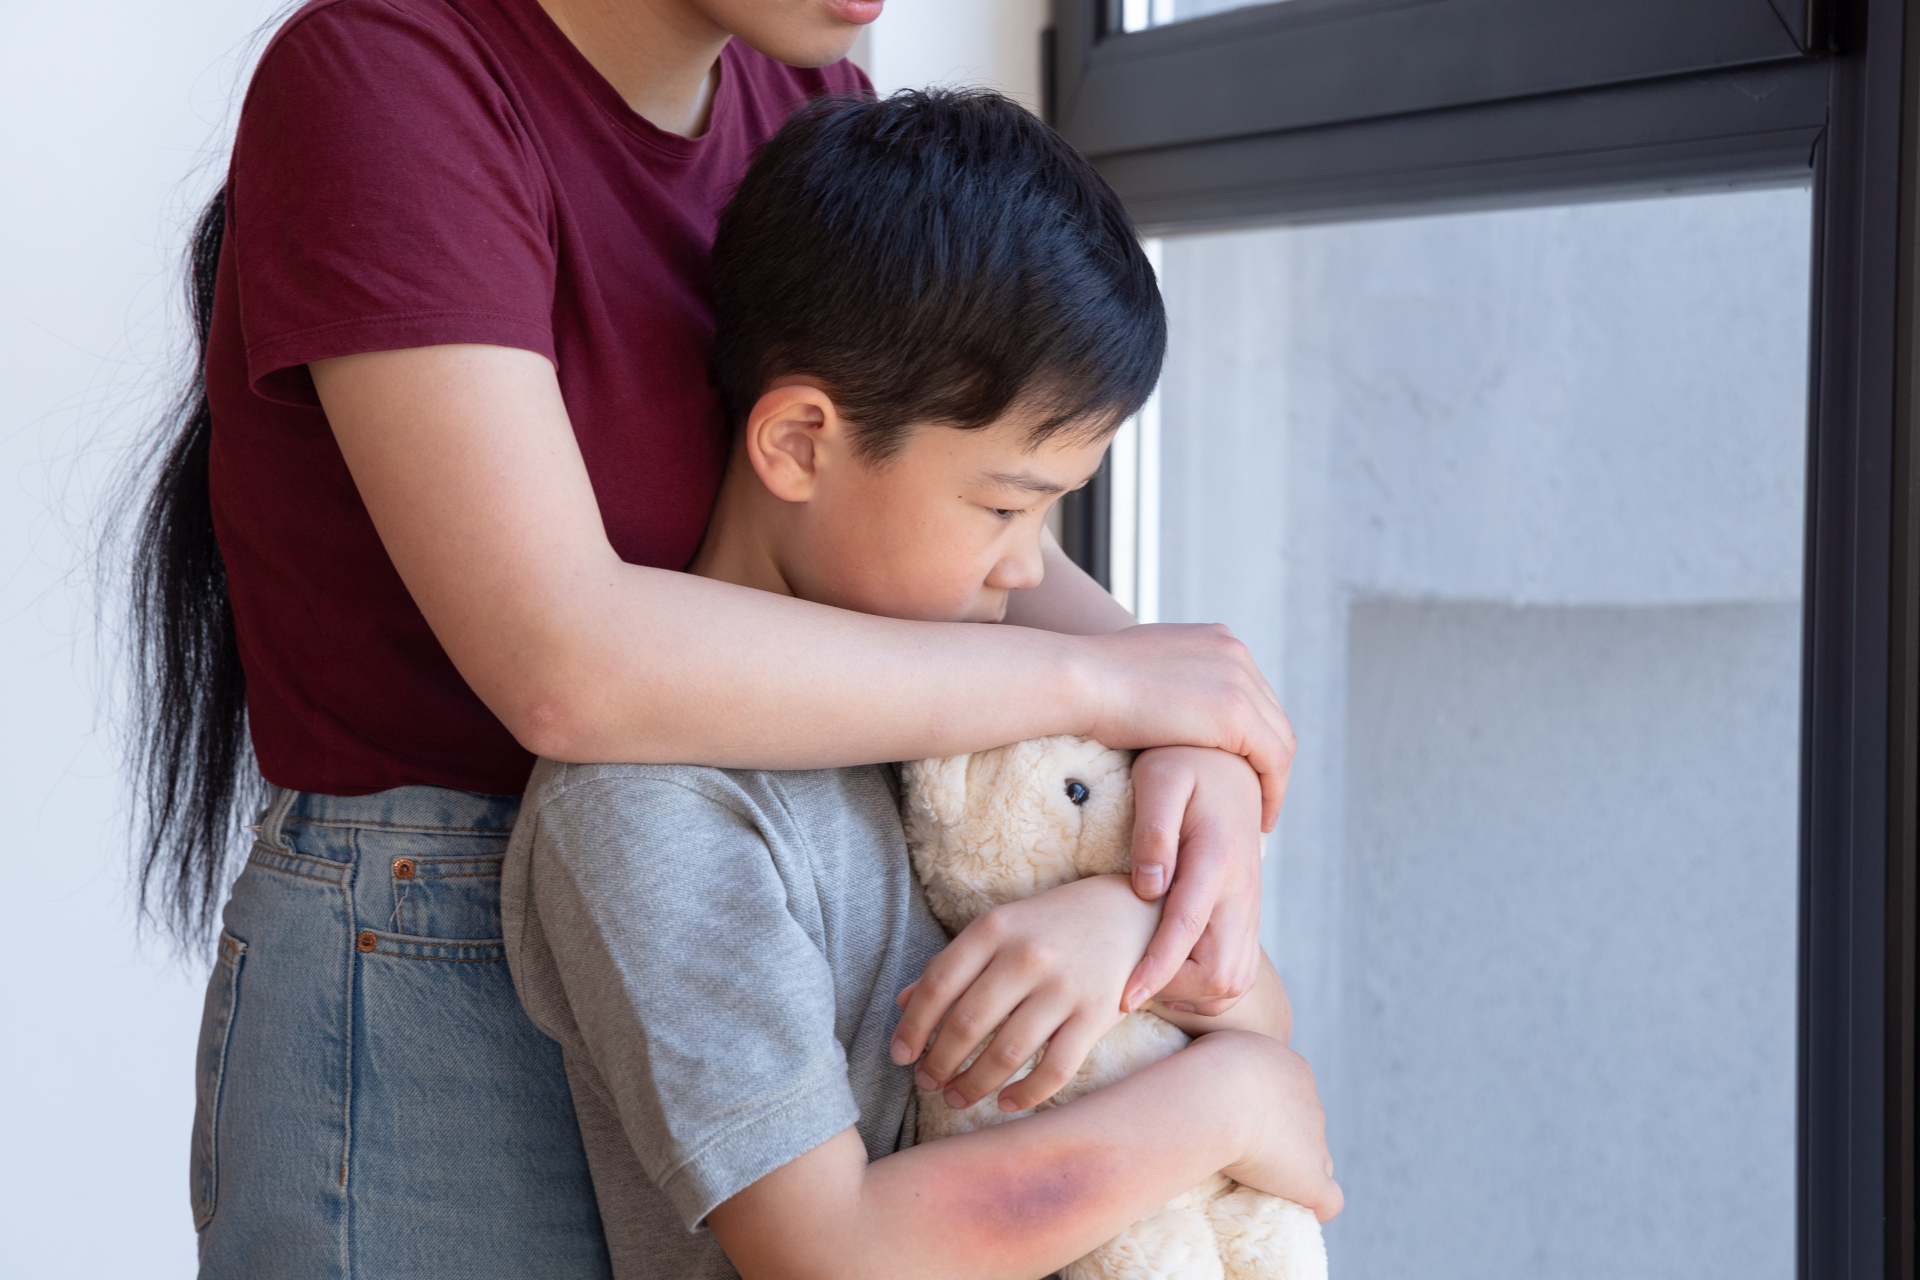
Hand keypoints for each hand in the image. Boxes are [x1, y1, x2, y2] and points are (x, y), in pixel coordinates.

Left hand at [890, 875, 1159, 1111]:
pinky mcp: (1097, 1015)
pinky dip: (1024, 1095)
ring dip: (972, 1085)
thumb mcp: (998, 929)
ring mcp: (1065, 986)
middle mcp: (1028, 955)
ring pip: (1006, 1054)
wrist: (1128, 914)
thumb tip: (900, 1004)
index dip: (913, 1027)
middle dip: (938, 1063)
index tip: (900, 1056)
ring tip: (956, 1097)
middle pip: (967, 1024)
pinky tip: (1004, 1102)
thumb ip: (951, 964)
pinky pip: (1055, 1070)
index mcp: (995, 927)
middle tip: (926, 1083)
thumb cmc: (1048, 927)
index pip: (938, 984)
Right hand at [1081, 623, 1295, 828]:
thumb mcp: (1143, 667)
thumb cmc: (1092, 682)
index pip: (1251, 693)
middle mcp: (1235, 653)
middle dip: (1268, 756)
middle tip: (1261, 793)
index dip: (1252, 734)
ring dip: (1275, 778)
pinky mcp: (1238, 713)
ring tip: (1264, 811)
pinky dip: (1274, 790)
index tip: (1244, 765)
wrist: (1081, 680)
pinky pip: (1274, 759)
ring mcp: (1240, 679)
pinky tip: (1262, 816)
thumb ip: (1167, 678)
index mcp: (1216, 639)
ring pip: (1279, 739)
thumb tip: (1159, 698)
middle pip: (1270, 714)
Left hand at [1121, 746, 1264, 1015]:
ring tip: (1149, 975)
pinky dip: (1208, 985)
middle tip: (1131, 977)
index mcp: (1217, 859)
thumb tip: (1146, 889)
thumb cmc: (1184, 763)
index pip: (1187, 931)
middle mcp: (1243, 890)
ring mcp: (1251, 904)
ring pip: (1236, 981)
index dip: (1156, 970)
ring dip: (1194, 992)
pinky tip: (1171, 967)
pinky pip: (1239, 970)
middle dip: (1177, 990)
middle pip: (1223, 974)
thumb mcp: (1159, 781)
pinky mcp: (1248, 911)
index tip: (1124, 997)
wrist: (1231, 755)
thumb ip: (1153, 833)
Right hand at [1205, 1032, 1342, 1222]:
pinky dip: (1314, 1206)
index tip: (1236, 1119)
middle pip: (1303, 1127)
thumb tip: (1191, 1053)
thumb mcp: (1212, 1045)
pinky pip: (1328, 1200)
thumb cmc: (1206, 1068)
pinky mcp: (1311, 1179)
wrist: (1219, 1095)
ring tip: (1254, 1180)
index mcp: (1293, 1070)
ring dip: (1292, 1170)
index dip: (1266, 1110)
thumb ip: (1218, 1056)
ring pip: (1316, 1160)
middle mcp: (1310, 1103)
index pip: (1289, 1094)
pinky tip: (1293, 1210)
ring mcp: (1316, 1143)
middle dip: (1278, 1139)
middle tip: (1238, 1149)